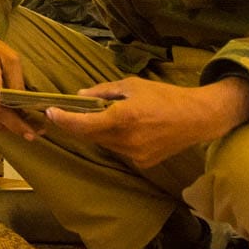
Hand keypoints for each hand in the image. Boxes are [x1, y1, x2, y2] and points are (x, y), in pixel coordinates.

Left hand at [46, 76, 248, 168]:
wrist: (198, 118)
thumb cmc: (165, 96)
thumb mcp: (132, 85)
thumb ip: (104, 91)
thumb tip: (80, 96)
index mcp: (123, 118)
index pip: (84, 124)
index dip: (64, 120)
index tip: (50, 113)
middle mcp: (126, 140)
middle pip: (90, 136)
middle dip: (78, 125)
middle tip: (68, 112)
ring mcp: (134, 154)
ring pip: (104, 144)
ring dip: (97, 131)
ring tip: (104, 116)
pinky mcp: (142, 162)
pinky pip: (119, 149)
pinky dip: (114, 139)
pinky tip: (125, 128)